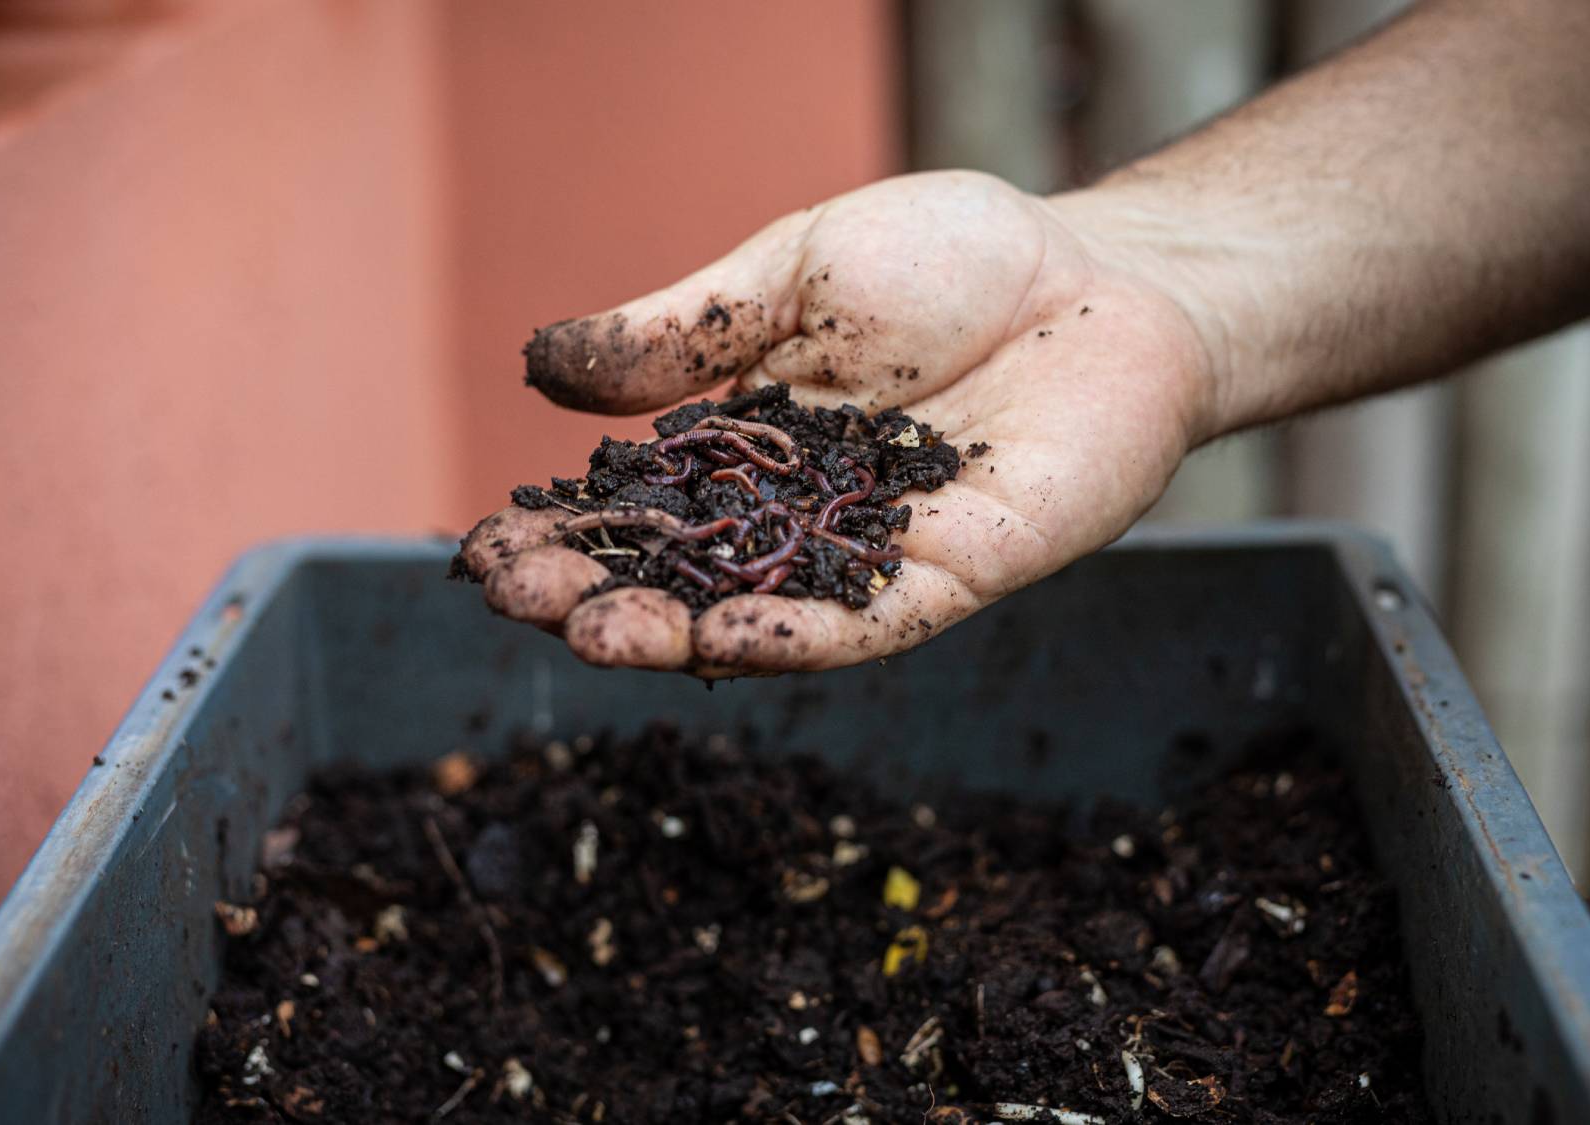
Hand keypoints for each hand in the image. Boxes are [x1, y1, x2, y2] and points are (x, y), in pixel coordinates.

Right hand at [459, 171, 1217, 673]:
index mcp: (741, 448)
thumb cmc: (952, 261)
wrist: (1103, 273)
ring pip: (761, 614)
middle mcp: (794, 517)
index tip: (486, 553)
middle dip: (598, 594)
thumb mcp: (793, 274)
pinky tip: (732, 639)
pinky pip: (873, 622)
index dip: (560, 535)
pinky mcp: (957, 573)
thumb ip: (682, 332)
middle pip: (681, 575)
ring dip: (678, 632)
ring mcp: (872, 555)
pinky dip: (802, 635)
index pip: (630, 507)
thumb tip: (540, 366)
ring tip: (599, 634)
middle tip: (524, 601)